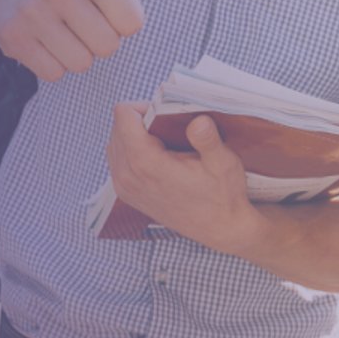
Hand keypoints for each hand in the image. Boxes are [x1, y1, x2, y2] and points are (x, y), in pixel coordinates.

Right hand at [0, 0, 182, 81]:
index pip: (133, 23)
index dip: (122, 21)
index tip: (105, 7)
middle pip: (107, 46)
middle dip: (99, 40)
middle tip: (82, 21)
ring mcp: (32, 12)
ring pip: (80, 63)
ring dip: (76, 54)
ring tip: (63, 31)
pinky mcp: (13, 37)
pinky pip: (53, 73)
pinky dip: (53, 64)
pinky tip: (44, 41)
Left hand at [105, 103, 260, 253]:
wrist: (220, 229)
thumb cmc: (223, 195)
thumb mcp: (223, 163)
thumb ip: (208, 140)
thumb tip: (198, 120)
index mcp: (146, 164)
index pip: (123, 116)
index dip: (144, 108)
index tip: (166, 115)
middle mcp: (127, 176)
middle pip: (117, 127)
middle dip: (139, 120)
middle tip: (168, 127)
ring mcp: (124, 188)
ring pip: (114, 143)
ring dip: (134, 136)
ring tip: (163, 142)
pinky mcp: (127, 195)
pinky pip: (116, 161)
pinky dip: (131, 151)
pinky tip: (156, 156)